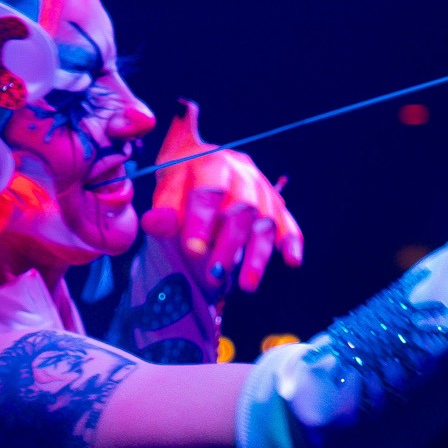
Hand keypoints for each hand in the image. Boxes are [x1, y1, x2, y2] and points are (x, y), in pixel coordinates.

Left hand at [141, 101, 304, 296]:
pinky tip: (292, 261)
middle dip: (229, 244)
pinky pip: (288, 221)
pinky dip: (292, 240)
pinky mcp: (275, 204)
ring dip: (258, 254)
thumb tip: (156, 223)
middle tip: (214, 274)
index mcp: (210, 162)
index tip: (192, 250)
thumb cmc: (181, 182)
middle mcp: (241, 172)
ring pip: (266, 219)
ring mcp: (261, 188)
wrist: (198, 162)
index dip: (201, 221)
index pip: (209, 192)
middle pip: (242, 207)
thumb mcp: (166, 190)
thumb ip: (164, 209)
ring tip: (247, 285)